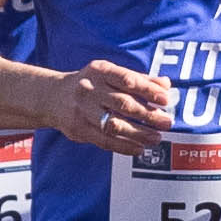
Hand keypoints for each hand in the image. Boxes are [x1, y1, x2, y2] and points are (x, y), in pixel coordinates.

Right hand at [52, 59, 174, 157]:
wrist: (53, 96)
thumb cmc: (91, 84)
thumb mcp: (110, 74)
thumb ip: (139, 79)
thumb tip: (166, 85)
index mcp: (100, 71)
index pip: (128, 80)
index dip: (148, 90)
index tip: (165, 99)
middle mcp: (89, 89)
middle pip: (123, 104)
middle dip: (148, 114)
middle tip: (167, 122)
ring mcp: (83, 110)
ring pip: (114, 125)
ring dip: (138, 133)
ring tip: (156, 138)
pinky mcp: (79, 129)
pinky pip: (104, 141)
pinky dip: (124, 146)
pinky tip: (139, 149)